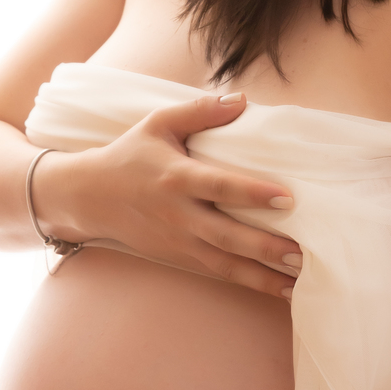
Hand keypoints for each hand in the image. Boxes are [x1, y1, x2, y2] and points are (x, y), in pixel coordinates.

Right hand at [33, 91, 301, 298]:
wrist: (89, 197)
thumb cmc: (129, 155)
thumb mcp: (158, 123)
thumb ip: (199, 112)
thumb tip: (243, 99)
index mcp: (176, 177)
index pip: (219, 185)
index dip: (252, 192)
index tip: (286, 197)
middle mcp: (179, 214)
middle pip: (226, 235)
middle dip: (264, 247)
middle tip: (302, 253)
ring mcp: (179, 242)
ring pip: (226, 264)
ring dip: (263, 276)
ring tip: (300, 282)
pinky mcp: (180, 258)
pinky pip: (219, 274)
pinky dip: (250, 283)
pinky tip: (280, 289)